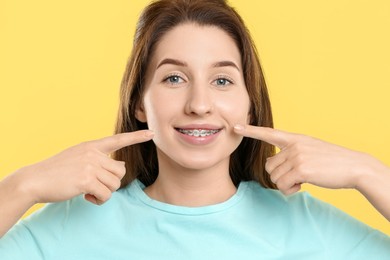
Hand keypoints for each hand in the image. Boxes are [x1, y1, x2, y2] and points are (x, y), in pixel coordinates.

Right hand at [18, 130, 153, 204]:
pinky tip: (86, 196)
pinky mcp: (86, 179)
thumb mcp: (78, 158)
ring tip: (89, 191)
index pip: (118, 139)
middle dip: (111, 182)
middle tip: (96, 186)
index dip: (136, 137)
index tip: (151, 134)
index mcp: (91, 146)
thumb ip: (97, 159)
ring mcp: (90, 165)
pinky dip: (98, 200)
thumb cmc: (56, 172)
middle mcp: (93, 153)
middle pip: (120, 171)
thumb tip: (120, 165)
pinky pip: (106, 194)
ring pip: (115, 184)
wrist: (34, 180)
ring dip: (104, 192)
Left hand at [233, 125, 377, 194]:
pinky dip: (290, 190)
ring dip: (286, 184)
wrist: (354, 166)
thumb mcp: (310, 149)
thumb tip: (278, 171)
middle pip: (269, 166)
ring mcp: (297, 156)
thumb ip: (293, 154)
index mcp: (295, 139)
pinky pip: (283, 185)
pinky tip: (302, 186)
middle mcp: (293, 145)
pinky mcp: (301, 169)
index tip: (235, 127)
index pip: (269, 133)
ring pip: (274, 177)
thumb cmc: (332, 161)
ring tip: (301, 181)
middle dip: (279, 176)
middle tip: (295, 178)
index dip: (251, 131)